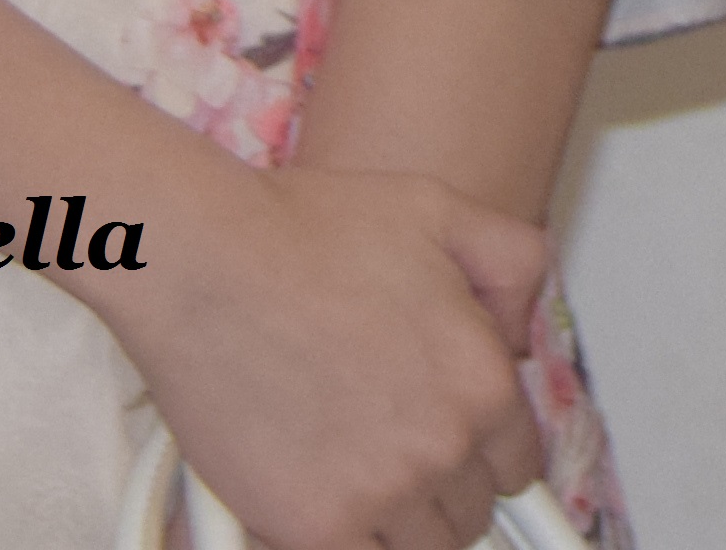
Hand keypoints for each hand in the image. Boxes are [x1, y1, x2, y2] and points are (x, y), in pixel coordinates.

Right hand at [91, 158, 554, 549]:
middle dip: (441, 486)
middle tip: (395, 450)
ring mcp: (378, 492)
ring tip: (358, 476)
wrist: (204, 258)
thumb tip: (521, 336)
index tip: (457, 450)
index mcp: (482, 380)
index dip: (485, 455)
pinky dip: (344, 539)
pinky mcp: (310, 525)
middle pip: (470, 513)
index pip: (518, 466)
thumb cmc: (303, 230)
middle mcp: (441, 444)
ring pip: (419, 549)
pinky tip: (322, 503)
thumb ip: (513, 266)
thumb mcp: (442, 210)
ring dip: (396, 521)